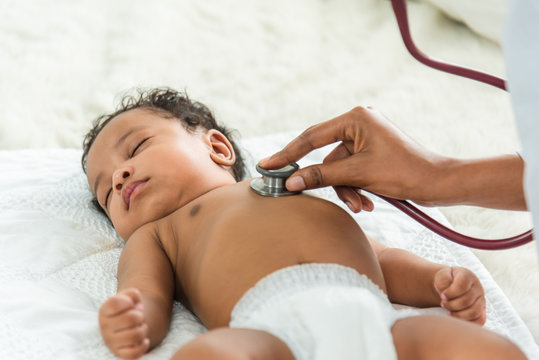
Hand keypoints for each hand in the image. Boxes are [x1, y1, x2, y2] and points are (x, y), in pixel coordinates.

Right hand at [99, 288, 149, 358]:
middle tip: (139, 317)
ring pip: (135, 336)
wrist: (126, 324)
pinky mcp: (118, 353)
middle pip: (130, 319)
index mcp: (104, 311)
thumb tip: (138, 307)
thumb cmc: (127, 308)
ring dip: (143, 330)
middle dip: (140, 316)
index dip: (127, 302)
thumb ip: (133, 294)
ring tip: (140, 328)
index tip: (130, 304)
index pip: (114, 304)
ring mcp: (110, 342)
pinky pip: (133, 354)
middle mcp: (104, 327)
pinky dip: (143, 346)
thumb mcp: (128, 296)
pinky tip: (144, 340)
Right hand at [259, 106, 445, 211]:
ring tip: (361, 205)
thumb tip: (291, 181)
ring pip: (338, 169)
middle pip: (325, 156)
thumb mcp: (359, 174)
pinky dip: (355, 188)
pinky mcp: (370, 154)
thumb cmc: (405, 172)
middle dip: (327, 180)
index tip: (266, 165)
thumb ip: (321, 175)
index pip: (312, 137)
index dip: (287, 153)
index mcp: (355, 118)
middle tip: (294, 191)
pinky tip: (367, 201)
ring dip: (346, 189)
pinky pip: (350, 172)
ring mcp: (364, 139)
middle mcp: (358, 124)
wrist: (438, 184)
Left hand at [434, 267, 485, 324]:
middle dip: (452, 305)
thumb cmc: (446, 281)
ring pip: (474, 312)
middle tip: (443, 304)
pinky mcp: (482, 311)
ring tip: (448, 311)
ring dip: (458, 315)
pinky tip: (456, 317)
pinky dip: (467, 322)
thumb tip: (446, 293)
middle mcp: (478, 288)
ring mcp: (482, 300)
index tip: (442, 295)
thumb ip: (443, 281)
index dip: (450, 293)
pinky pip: (479, 321)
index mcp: (468, 276)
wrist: (450, 286)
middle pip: (467, 301)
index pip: (462, 285)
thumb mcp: (441, 276)